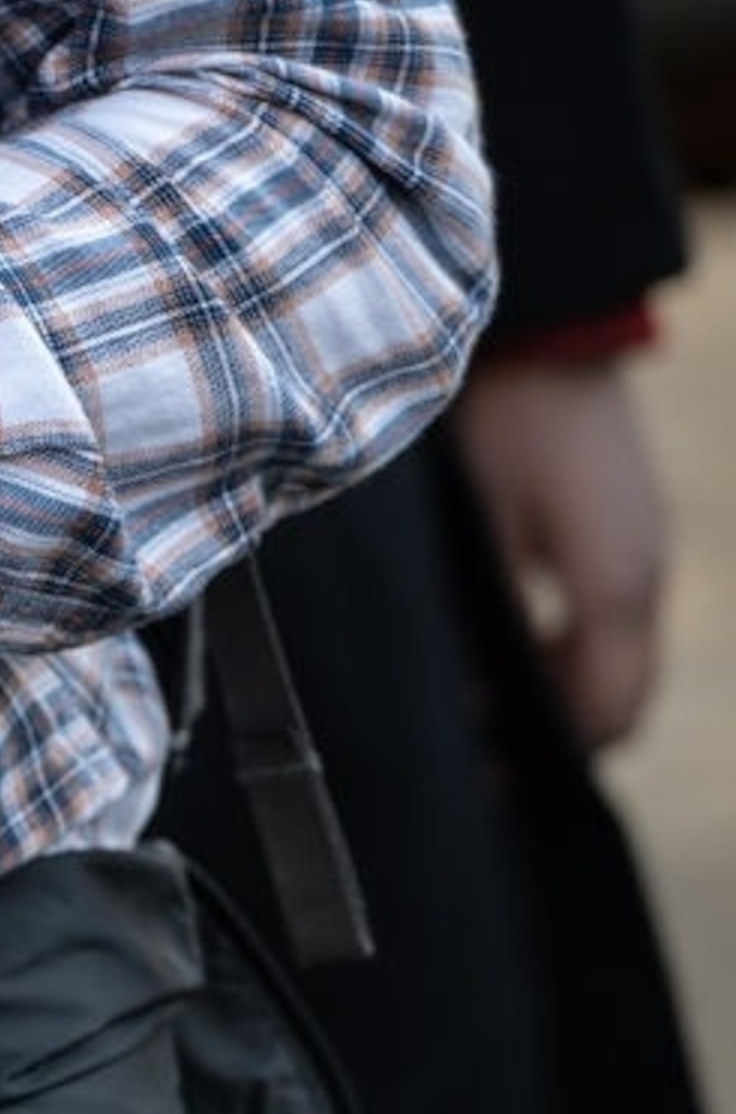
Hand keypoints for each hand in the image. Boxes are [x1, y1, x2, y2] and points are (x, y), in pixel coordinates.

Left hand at [451, 355, 669, 748]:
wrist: (541, 332)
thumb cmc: (495, 424)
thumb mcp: (475, 530)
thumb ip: (480, 621)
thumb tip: (470, 704)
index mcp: (615, 587)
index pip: (603, 718)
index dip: (548, 761)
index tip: (482, 781)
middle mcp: (642, 578)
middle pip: (612, 699)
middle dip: (548, 734)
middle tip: (471, 755)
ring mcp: (640, 553)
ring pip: (609, 660)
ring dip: (553, 690)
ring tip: (477, 707)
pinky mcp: (623, 531)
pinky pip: (602, 619)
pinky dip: (560, 647)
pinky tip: (500, 646)